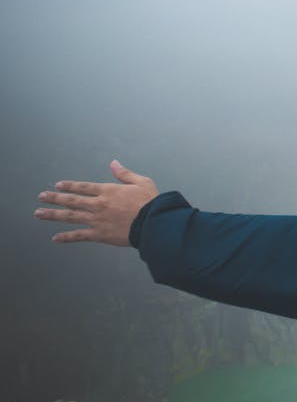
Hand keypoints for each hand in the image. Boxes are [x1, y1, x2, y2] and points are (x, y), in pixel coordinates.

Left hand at [34, 160, 158, 245]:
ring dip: (53, 214)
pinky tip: (55, 238)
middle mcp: (99, 204)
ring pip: (70, 216)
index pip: (84, 187)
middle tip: (41, 197)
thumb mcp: (141, 182)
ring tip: (38, 213)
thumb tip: (113, 163)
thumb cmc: (150, 202)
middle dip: (54, 198)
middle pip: (72, 200)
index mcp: (108, 191)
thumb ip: (125, 174)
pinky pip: (79, 236)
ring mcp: (97, 220)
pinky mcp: (99, 234)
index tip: (58, 185)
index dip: (70, 186)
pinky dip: (67, 237)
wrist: (153, 223)